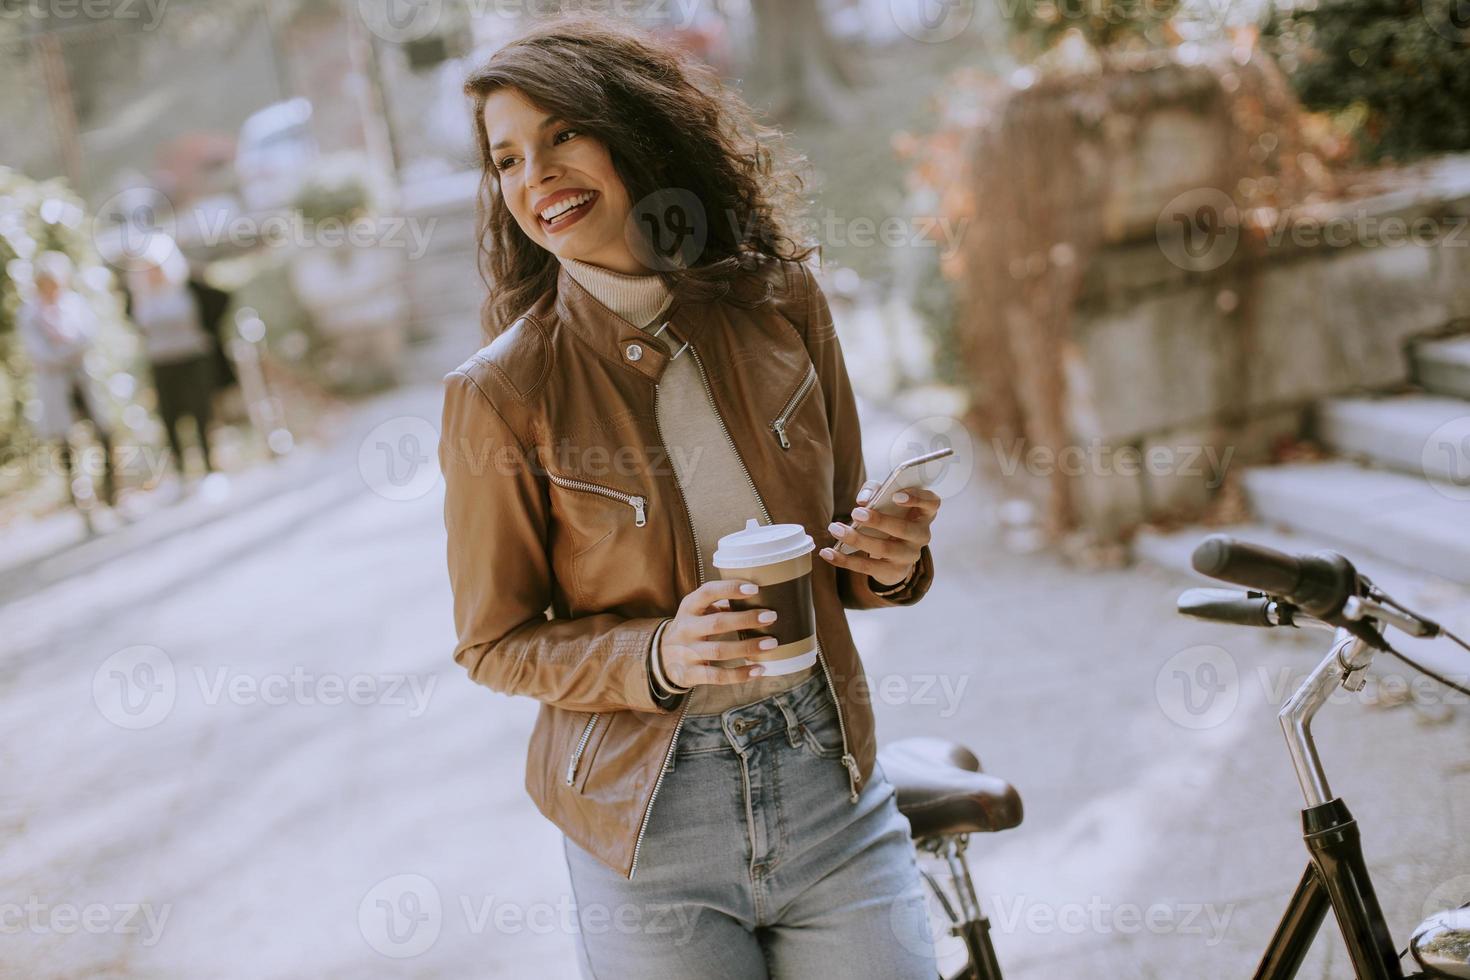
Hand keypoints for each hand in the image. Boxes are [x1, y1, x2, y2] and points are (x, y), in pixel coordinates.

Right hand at [659, 579, 780, 687]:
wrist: (661, 656)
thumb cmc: (692, 627)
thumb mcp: (699, 611)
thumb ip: (723, 604)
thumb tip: (760, 597)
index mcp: (689, 607)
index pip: (708, 592)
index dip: (730, 589)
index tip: (754, 588)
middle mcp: (685, 628)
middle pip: (717, 623)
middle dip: (746, 620)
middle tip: (771, 616)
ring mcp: (686, 652)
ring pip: (719, 651)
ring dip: (747, 647)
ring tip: (771, 644)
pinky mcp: (689, 674)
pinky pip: (717, 676)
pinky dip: (740, 674)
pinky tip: (759, 669)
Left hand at [819, 484, 940, 586]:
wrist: (894, 552)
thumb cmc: (890, 515)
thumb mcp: (884, 499)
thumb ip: (875, 491)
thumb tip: (863, 501)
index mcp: (924, 513)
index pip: (931, 503)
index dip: (916, 498)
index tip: (895, 496)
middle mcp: (921, 535)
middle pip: (904, 529)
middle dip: (879, 521)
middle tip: (855, 513)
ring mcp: (909, 555)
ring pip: (884, 549)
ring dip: (857, 539)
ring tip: (835, 529)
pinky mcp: (893, 571)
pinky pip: (868, 567)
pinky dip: (845, 560)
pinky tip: (828, 553)